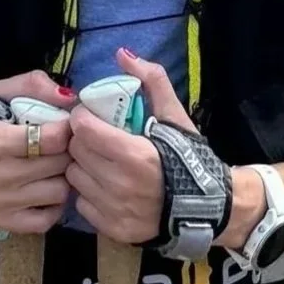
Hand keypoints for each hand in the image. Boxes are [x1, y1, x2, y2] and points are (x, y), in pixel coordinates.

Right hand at [0, 70, 75, 233]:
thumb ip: (33, 85)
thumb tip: (70, 98)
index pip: (52, 139)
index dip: (65, 130)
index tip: (63, 126)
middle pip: (59, 165)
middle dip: (66, 152)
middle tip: (60, 146)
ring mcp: (0, 204)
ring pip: (58, 193)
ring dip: (61, 178)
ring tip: (53, 167)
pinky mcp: (1, 223)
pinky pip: (46, 221)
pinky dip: (53, 206)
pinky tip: (45, 189)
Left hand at [66, 48, 196, 243]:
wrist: (208, 207)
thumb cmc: (188, 157)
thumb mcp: (174, 116)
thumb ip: (151, 81)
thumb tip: (123, 53)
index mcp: (135, 154)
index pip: (83, 129)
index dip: (82, 118)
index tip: (90, 115)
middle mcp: (120, 185)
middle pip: (76, 152)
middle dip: (82, 140)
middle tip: (96, 137)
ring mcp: (115, 211)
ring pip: (75, 178)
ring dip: (83, 166)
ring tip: (100, 161)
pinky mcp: (112, 230)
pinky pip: (83, 205)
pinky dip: (89, 193)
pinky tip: (106, 185)